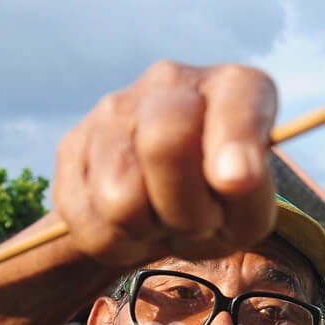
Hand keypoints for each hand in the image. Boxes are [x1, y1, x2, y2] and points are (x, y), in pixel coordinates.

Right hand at [53, 61, 279, 268]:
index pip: (237, 103)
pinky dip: (117, 242)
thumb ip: (252, 194)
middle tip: (199, 222)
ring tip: (162, 219)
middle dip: (186, 208)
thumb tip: (231, 177)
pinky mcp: (72, 148)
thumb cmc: (215, 205)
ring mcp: (113, 111)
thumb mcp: (248, 211)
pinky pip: (88, 221)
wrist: (157, 206)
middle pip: (165, 142)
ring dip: (148, 229)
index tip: (235, 183)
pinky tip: (132, 225)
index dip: (236, 147)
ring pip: (120, 196)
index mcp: (231, 87)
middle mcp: (169, 82)